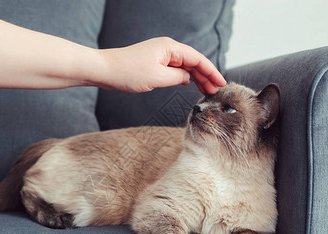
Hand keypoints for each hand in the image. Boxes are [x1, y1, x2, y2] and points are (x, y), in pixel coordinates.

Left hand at [95, 37, 225, 93]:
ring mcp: (161, 56)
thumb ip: (178, 77)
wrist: (106, 70)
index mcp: (170, 48)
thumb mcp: (158, 78)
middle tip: (216, 91)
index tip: (222, 83)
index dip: (212, 72)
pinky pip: (175, 69)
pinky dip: (184, 77)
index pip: (198, 59)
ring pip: (185, 66)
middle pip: (193, 62)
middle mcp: (167, 49)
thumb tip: (188, 77)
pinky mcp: (154, 63)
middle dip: (206, 76)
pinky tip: (189, 84)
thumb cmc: (128, 72)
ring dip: (196, 78)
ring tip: (206, 91)